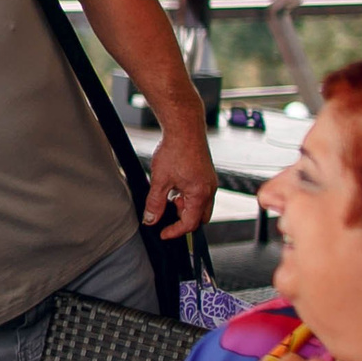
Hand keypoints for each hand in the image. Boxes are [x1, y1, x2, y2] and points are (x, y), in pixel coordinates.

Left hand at [146, 121, 217, 237]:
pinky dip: (189, 197)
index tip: (163, 233)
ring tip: (168, 195)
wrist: (184, 127)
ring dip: (185, 207)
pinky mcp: (207, 174)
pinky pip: (201, 194)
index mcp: (200, 194)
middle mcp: (209, 190)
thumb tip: (151, 219)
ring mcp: (210, 182)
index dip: (175, 232)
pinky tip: (175, 186)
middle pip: (200, 218)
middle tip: (166, 213)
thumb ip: (155, 203)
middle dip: (183, 220)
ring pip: (201, 206)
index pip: (190, 224)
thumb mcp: (159, 180)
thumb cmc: (175, 149)